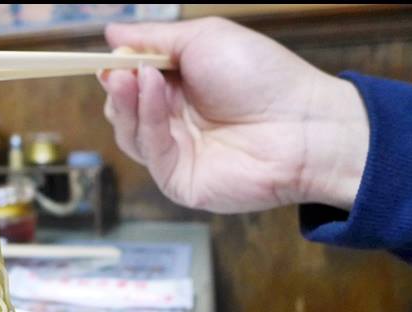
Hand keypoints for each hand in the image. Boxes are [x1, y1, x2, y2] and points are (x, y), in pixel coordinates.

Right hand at [98, 18, 368, 211]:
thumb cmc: (261, 76)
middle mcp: (175, 121)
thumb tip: (110, 31)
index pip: (133, 82)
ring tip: (136, 76)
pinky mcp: (177, 179)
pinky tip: (153, 91)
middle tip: (120, 69)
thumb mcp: (204, 38)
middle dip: (117, 87)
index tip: (111, 56)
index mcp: (180, 88)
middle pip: (123, 109)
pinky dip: (147, 119)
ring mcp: (175, 152)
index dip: (118, 69)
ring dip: (127, 101)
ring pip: (129, 132)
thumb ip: (155, 38)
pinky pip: (149, 151)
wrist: (301, 125)